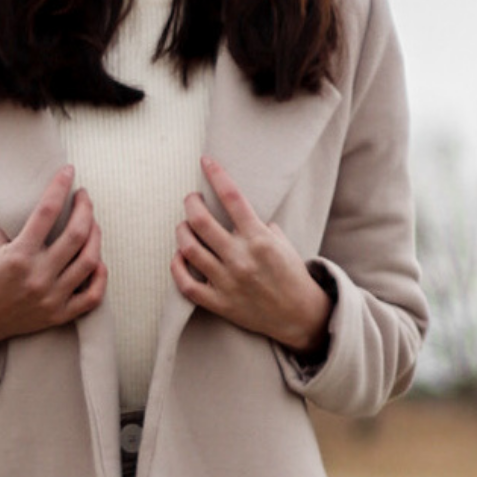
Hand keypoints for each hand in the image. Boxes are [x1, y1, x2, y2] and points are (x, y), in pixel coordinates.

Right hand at [0, 166, 105, 348]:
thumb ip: (15, 224)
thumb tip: (39, 197)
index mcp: (18, 256)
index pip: (46, 212)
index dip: (59, 187)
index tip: (67, 171)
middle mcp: (37, 277)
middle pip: (76, 235)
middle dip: (85, 208)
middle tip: (84, 196)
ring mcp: (51, 298)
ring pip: (89, 261)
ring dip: (95, 236)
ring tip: (91, 222)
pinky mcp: (59, 315)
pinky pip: (92, 296)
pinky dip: (100, 276)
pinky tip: (97, 260)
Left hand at [172, 156, 331, 354]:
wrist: (299, 316)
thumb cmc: (291, 274)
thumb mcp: (282, 243)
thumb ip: (259, 226)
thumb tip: (236, 212)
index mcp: (259, 239)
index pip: (232, 197)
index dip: (216, 174)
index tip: (206, 161)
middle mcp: (240, 258)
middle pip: (200, 221)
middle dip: (191, 202)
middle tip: (192, 198)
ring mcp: (227, 282)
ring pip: (188, 248)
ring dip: (181, 230)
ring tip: (185, 225)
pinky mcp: (219, 303)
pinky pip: (185, 283)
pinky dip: (177, 266)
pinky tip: (180, 256)